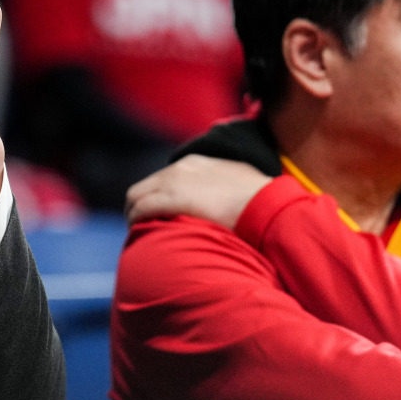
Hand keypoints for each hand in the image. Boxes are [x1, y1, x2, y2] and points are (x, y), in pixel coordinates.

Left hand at [124, 155, 271, 226]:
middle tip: (143, 227)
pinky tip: (138, 235)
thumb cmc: (261, 202)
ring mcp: (173, 182)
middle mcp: (180, 168)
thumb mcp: (242, 185)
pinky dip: (135, 221)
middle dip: (141, 205)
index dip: (158, 197)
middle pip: (146, 186)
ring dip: (134, 214)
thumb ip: (229, 188)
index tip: (160, 215)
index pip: (165, 178)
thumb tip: (233, 203)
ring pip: (136, 196)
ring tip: (137, 234)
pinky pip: (141, 209)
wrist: (266, 205)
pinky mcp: (170, 199)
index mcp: (196, 164)